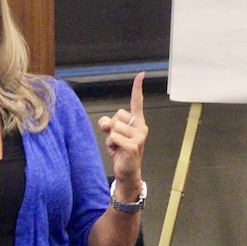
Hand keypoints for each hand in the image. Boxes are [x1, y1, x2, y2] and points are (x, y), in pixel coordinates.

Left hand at [99, 72, 147, 193]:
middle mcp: (141, 126)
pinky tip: (118, 151)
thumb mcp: (112, 135)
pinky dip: (112, 144)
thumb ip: (108, 125)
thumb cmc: (121, 151)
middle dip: (112, 126)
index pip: (137, 102)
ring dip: (110, 138)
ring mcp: (139, 136)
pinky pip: (114, 137)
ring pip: (114, 127)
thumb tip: (105, 122)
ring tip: (117, 146)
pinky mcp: (133, 145)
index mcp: (137, 122)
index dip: (137, 88)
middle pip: (118, 115)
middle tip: (116, 139)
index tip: (141, 74)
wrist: (127, 171)